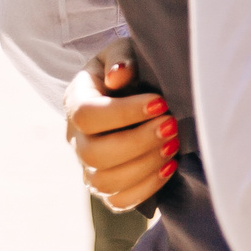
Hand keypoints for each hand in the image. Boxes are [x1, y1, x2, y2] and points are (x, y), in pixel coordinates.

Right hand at [65, 39, 175, 210]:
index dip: (124, 113)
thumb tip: (120, 76)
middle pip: (93, 154)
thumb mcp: (126, 51)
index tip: (160, 103)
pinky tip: (170, 166)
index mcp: (77, 100)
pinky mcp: (108, 184)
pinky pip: (118, 200)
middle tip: (172, 125)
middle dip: (138, 142)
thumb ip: (123, 59)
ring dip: (145, 166)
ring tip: (174, 144)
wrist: (140, 90)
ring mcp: (88, 164)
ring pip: (104, 181)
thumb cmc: (134, 67)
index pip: (87, 115)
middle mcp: (76, 137)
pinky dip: (146, 188)